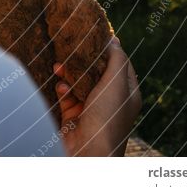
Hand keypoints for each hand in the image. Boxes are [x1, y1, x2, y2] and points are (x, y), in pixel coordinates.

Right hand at [53, 36, 141, 155]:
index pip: (121, 64)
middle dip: (85, 60)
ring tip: (59, 65)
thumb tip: (114, 39)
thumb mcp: (116, 83)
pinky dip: (63, 89)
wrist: (87, 151)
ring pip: (80, 83)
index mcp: (127, 93)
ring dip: (69, 73)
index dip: (110, 49)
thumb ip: (116, 59)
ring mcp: (91, 109)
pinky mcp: (73, 117)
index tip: (96, 34)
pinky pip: (67, 97)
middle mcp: (111, 101)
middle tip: (73, 46)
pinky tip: (60, 86)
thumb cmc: (107, 117)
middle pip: (98, 72)